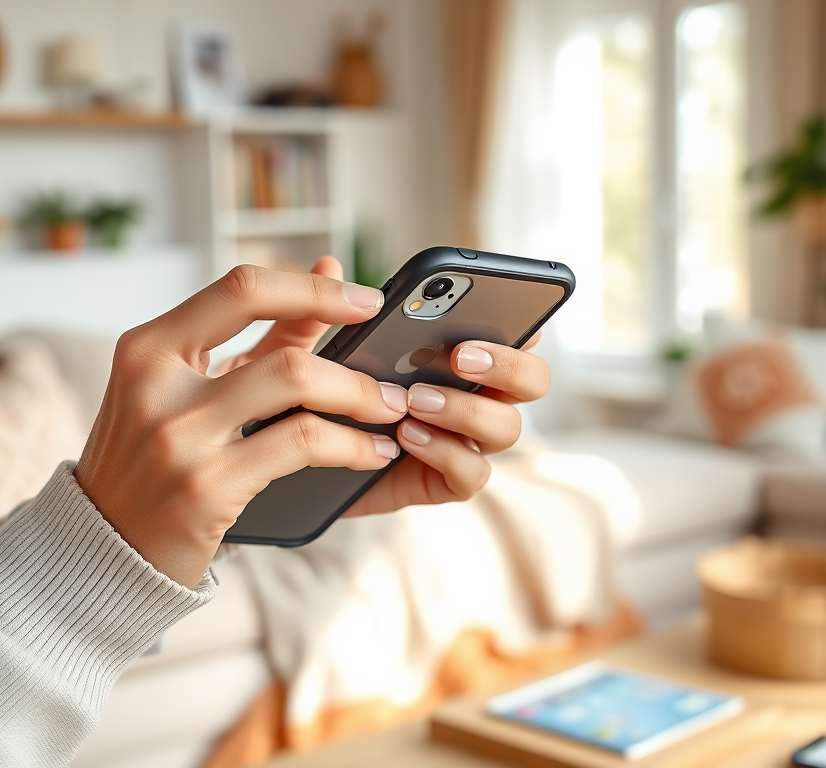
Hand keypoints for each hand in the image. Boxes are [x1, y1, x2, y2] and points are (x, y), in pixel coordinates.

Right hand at [75, 263, 401, 587]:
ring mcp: (180, 437)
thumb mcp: (191, 389)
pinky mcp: (206, 487)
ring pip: (297, 389)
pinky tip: (370, 453)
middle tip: (395, 382)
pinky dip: (350, 446)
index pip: (242, 289)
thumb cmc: (152, 460)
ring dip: (361, 401)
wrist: (102, 546)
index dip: (314, 290)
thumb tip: (329, 273)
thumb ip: (262, 337)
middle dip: (354, 364)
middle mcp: (156, 383)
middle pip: (283, 348)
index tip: (366, 299)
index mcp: (148, 346)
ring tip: (391, 414)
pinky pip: (300, 446)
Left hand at [217, 257, 550, 519]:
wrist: (293, 466)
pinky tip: (408, 437)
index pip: (514, 335)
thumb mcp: (308, 353)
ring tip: (415, 400)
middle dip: (508, 365)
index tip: (507, 311)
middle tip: (460, 355)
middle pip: (532, 382)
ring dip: (466, 410)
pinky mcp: (444, 482)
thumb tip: (329, 263)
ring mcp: (465, 441)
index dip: (525, 322)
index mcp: (459, 357)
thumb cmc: (315, 400)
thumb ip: (319, 311)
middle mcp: (476, 396)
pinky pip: (472, 474)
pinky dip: (446, 453)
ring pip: (507, 427)